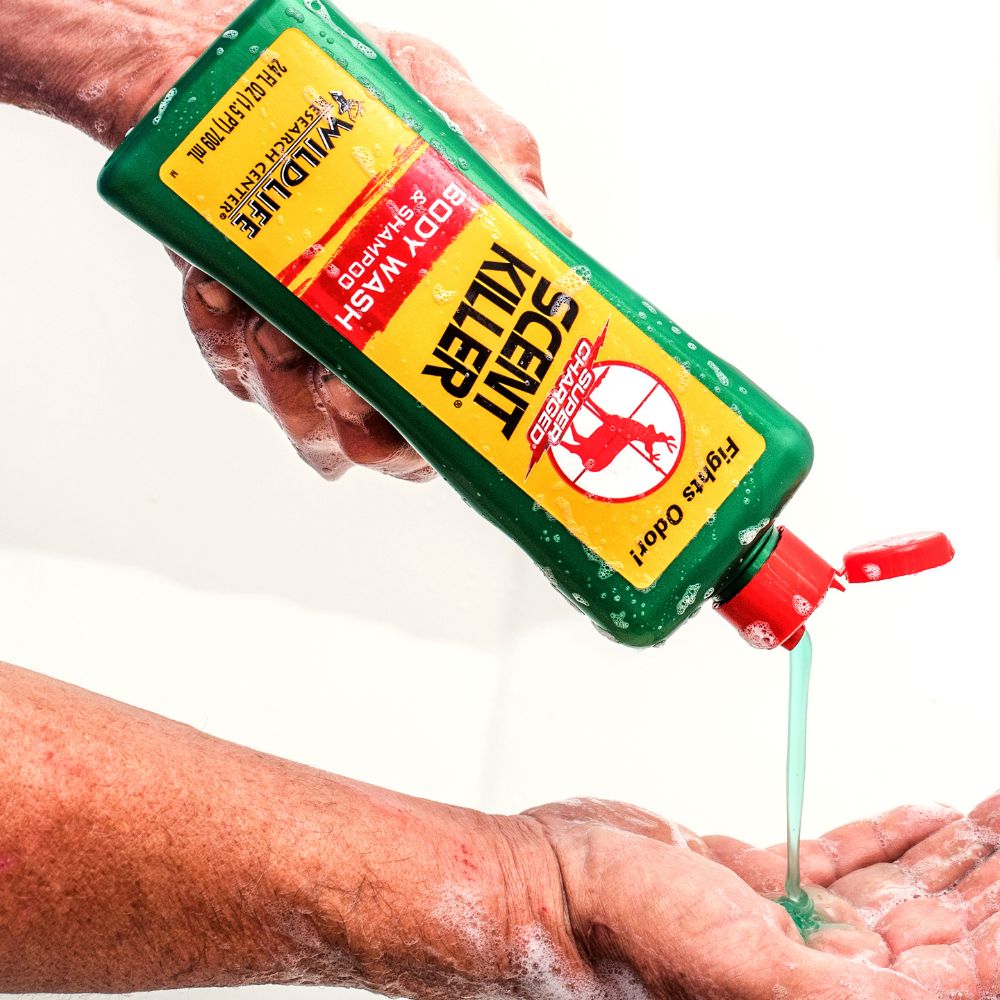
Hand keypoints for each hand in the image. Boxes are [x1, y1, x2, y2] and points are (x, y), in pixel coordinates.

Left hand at [1, 3, 565, 480]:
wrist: (231, 69)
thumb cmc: (355, 92)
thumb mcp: (449, 111)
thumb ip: (504, 172)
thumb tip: (552, 232)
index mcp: (449, 304)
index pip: (462, 404)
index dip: (443, 432)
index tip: (417, 420)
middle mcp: (386, 338)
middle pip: (385, 439)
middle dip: (357, 425)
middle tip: (338, 388)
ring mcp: (311, 342)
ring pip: (307, 424)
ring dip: (285, 385)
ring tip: (270, 326)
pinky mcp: (240, 331)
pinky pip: (234, 371)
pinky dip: (222, 339)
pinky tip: (220, 290)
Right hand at [524, 794, 999, 998]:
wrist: (548, 885)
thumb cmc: (624, 935)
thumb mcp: (748, 971)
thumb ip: (840, 990)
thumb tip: (938, 989)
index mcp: (821, 997)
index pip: (944, 969)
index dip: (992, 923)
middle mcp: (811, 971)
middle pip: (928, 925)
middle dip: (980, 877)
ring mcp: (781, 924)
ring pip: (889, 889)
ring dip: (944, 853)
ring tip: (988, 815)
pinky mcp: (748, 882)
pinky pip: (834, 860)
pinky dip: (880, 836)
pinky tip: (917, 815)